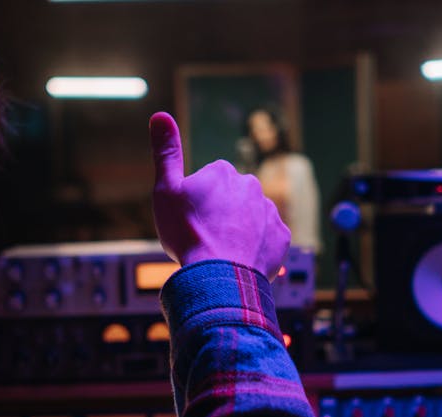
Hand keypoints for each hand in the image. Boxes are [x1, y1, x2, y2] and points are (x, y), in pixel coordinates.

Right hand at [149, 111, 290, 279]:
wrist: (218, 276)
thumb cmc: (188, 233)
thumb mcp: (166, 190)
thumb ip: (166, 153)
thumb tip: (160, 115)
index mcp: (223, 172)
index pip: (208, 182)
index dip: (196, 202)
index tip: (189, 219)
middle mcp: (251, 186)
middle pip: (231, 199)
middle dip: (220, 214)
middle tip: (204, 237)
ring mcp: (269, 211)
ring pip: (250, 218)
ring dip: (239, 231)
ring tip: (222, 253)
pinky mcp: (281, 237)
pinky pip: (267, 239)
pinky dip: (256, 248)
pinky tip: (240, 260)